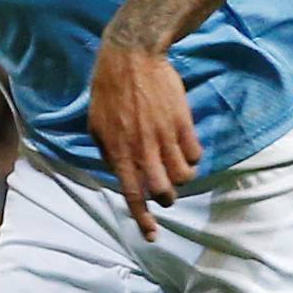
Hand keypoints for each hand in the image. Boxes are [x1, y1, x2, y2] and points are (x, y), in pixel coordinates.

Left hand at [87, 39, 201, 240]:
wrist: (132, 56)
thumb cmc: (108, 90)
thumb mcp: (96, 126)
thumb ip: (109, 154)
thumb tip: (121, 175)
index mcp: (119, 152)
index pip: (132, 195)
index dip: (143, 220)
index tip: (153, 236)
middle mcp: (143, 148)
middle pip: (164, 191)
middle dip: (167, 198)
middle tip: (166, 191)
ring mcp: (164, 135)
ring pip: (184, 175)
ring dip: (182, 178)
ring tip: (176, 168)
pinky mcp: (182, 122)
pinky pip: (195, 153)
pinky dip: (192, 158)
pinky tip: (185, 148)